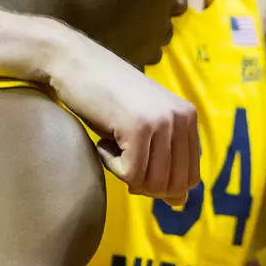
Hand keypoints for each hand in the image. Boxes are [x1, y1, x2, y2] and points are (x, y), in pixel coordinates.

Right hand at [41, 28, 198, 204]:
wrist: (74, 62)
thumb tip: (180, 202)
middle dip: (144, 184)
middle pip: (173, 185)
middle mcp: (182, 118)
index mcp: (188, 118)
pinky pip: (131, 174)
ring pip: (152, 182)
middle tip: (121, 159)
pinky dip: (111, 165)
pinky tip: (102, 141)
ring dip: (126, 174)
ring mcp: (162, 122)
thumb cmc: (105, 97)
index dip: (163, 185)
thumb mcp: (144, 129)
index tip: (137, 168)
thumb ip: (166, 161)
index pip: (191, 176)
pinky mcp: (139, 127)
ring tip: (112, 145)